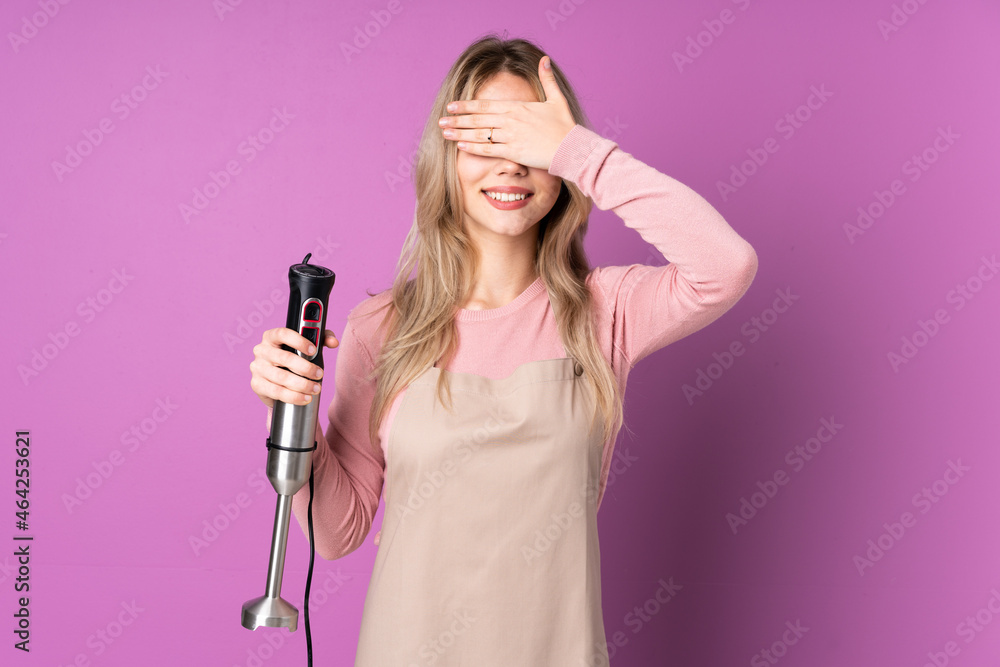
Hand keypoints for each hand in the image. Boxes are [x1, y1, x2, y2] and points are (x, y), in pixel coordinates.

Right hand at [250, 327, 338, 408]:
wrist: (276, 380)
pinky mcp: (257, 385)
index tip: (313, 350)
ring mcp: (257, 368)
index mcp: (271, 336)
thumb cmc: (293, 358)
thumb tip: (333, 342)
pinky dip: (294, 396)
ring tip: (316, 388)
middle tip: (319, 374)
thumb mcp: (306, 347)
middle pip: (284, 358)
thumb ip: (321, 340)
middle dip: (306, 368)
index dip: (299, 341)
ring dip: (302, 385)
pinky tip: (305, 398)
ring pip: (281, 377)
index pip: (283, 334)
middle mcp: (261, 350)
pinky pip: (276, 392)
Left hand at [438, 55, 575, 170]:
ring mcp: (511, 136)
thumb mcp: (556, 98)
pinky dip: (473, 147)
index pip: (485, 105)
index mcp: (517, 107)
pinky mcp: (514, 152)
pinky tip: (460, 145)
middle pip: (477, 118)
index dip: (466, 105)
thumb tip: (545, 59)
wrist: (572, 148)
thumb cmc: (565, 126)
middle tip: (440, 121)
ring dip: (459, 132)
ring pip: (479, 133)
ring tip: (444, 133)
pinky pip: (489, 149)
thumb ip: (547, 79)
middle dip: (456, 119)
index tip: (451, 107)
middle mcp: (510, 120)